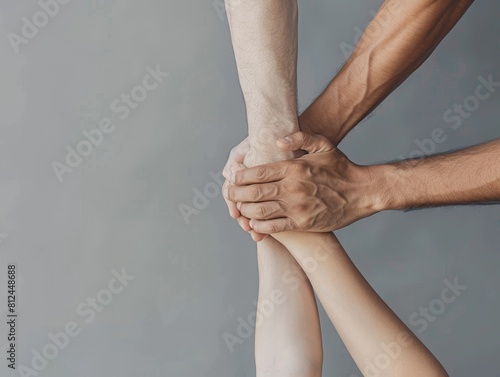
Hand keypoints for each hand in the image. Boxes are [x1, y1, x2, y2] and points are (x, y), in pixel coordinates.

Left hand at [225, 132, 386, 232]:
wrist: (363, 192)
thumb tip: (277, 139)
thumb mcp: (323, 144)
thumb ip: (299, 137)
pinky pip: (274, 227)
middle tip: (229, 194)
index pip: (257, 172)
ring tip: (239, 209)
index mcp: (294, 167)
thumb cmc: (342, 168)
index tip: (232, 177)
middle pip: (253, 192)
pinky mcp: (303, 223)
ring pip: (260, 211)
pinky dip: (259, 226)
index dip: (239, 175)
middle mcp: (293, 187)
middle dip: (236, 194)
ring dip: (244, 211)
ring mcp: (297, 207)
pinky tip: (254, 223)